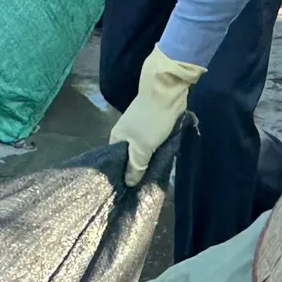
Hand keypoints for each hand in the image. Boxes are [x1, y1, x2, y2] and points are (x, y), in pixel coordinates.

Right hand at [109, 47, 205, 185]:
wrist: (167, 91)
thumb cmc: (151, 120)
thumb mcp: (141, 148)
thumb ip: (135, 166)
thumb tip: (128, 183)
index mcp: (117, 138)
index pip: (114, 162)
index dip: (120, 175)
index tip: (127, 190)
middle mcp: (125, 134)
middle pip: (129, 157)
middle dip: (136, 170)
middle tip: (142, 188)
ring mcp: (140, 129)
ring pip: (142, 150)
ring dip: (147, 161)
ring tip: (151, 179)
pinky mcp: (153, 126)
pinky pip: (152, 144)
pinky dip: (155, 152)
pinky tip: (160, 163)